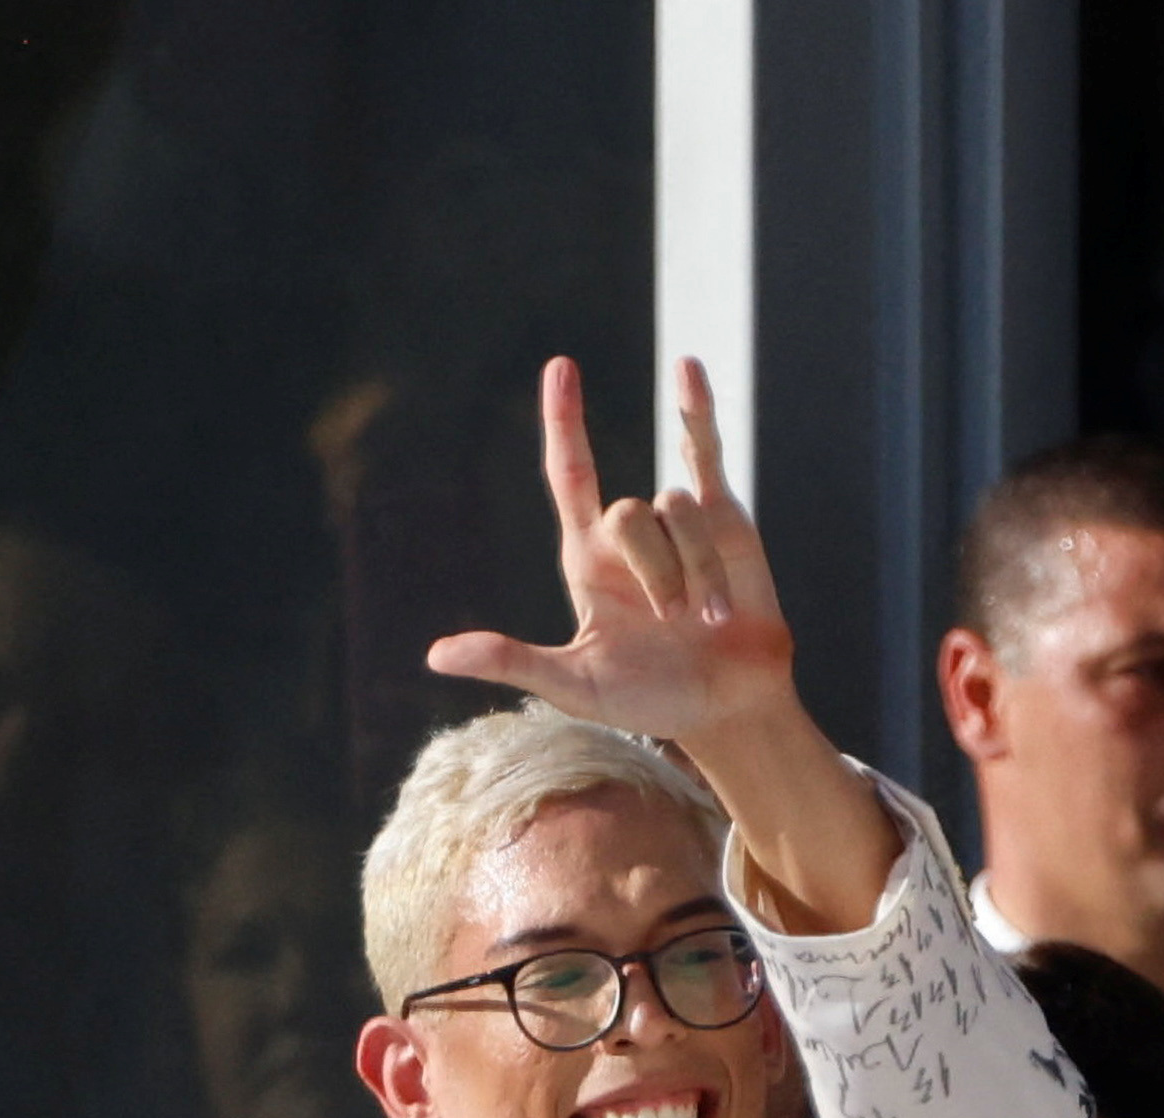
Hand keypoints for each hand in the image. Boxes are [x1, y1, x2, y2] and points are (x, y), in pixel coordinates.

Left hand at [428, 358, 800, 756]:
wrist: (724, 704)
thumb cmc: (648, 697)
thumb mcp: (571, 685)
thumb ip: (511, 663)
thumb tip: (436, 656)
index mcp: (586, 560)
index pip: (571, 474)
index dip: (564, 423)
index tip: (561, 367)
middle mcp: (629, 534)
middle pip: (632, 511)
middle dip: (657, 570)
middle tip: (675, 622)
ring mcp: (680, 523)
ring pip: (680, 511)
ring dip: (698, 568)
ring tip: (710, 617)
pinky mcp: (727, 521)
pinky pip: (710, 456)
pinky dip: (699, 414)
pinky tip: (688, 368)